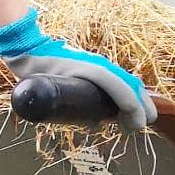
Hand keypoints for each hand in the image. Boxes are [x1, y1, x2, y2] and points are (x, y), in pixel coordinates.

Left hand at [0, 9, 155, 130]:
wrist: (32, 47)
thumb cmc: (37, 66)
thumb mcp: (43, 84)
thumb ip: (52, 101)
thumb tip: (81, 125)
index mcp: (92, 69)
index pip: (121, 88)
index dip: (133, 109)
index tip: (135, 127)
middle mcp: (101, 66)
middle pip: (131, 85)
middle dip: (142, 106)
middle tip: (139, 126)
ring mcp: (101, 66)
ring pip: (128, 83)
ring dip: (137, 101)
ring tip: (135, 121)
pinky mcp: (98, 69)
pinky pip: (120, 82)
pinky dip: (128, 96)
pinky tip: (124, 110)